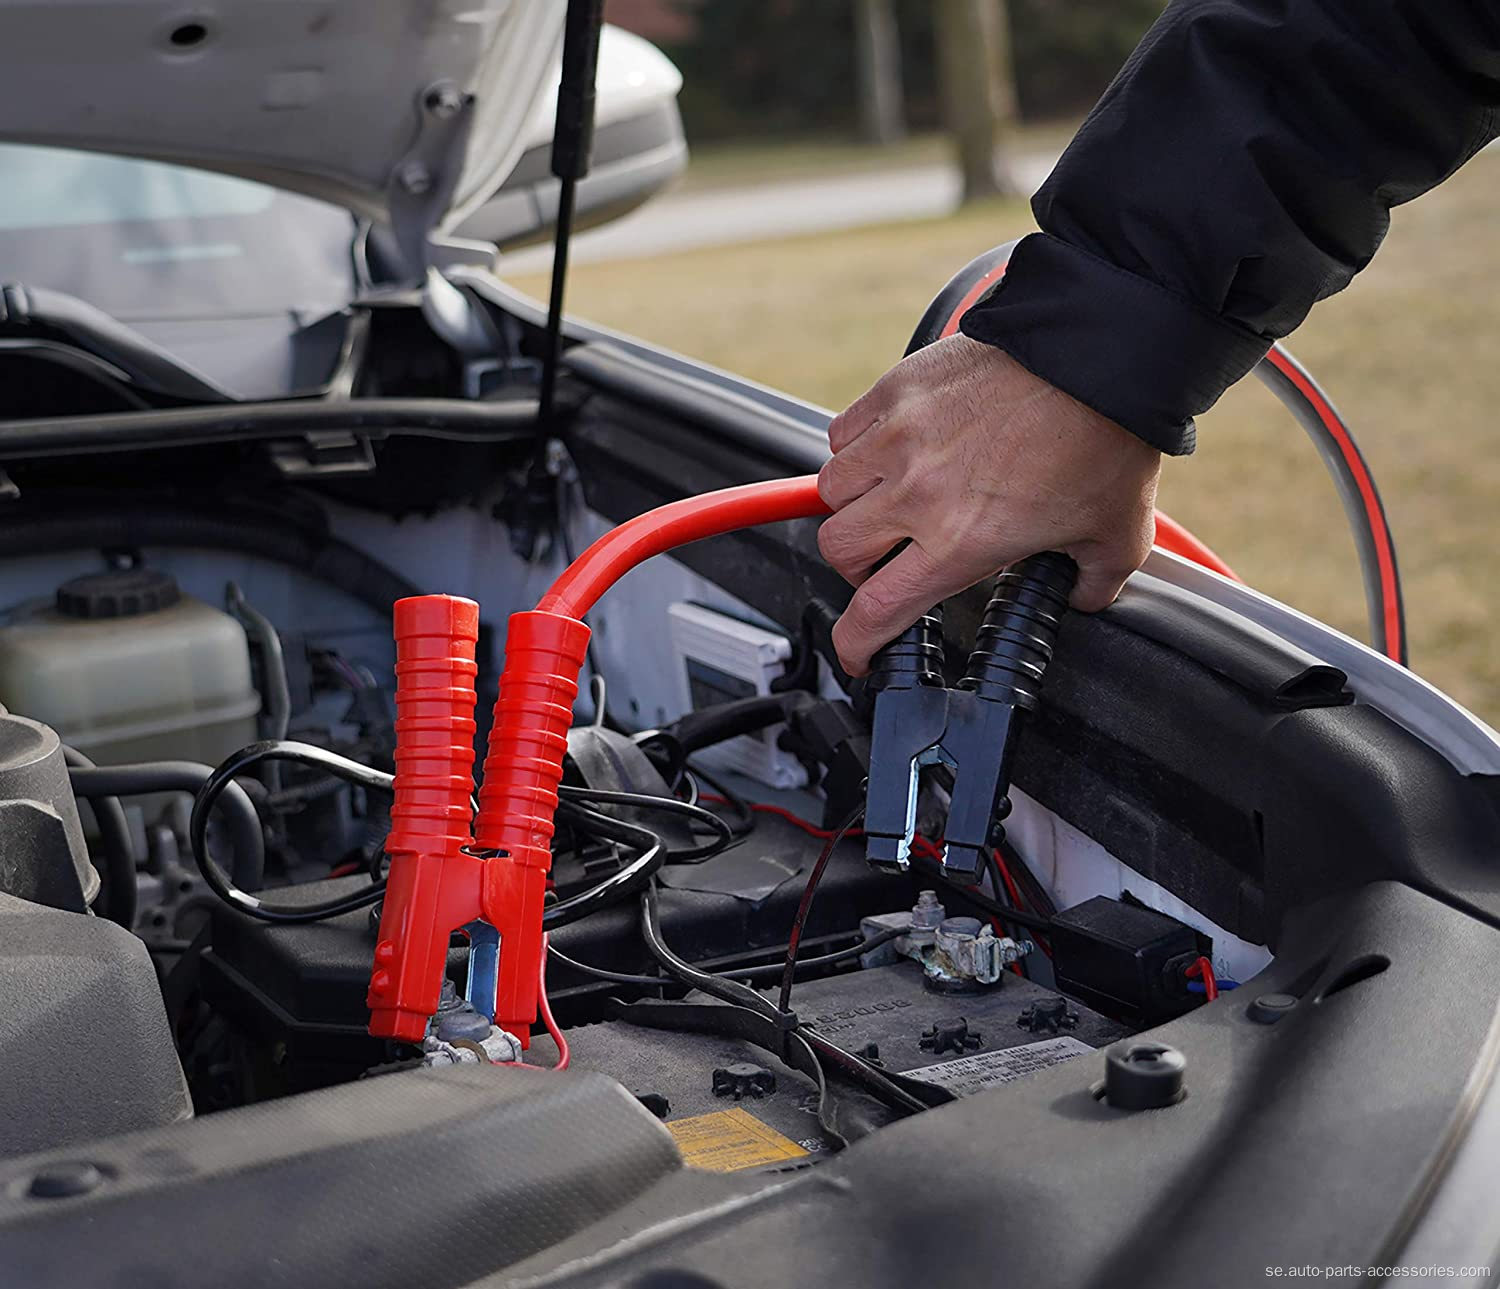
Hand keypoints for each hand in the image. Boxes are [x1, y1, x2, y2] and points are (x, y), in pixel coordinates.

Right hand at [817, 335, 1161, 674]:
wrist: (1099, 351)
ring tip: (888, 500)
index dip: (856, 643)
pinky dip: (855, 449)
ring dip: (853, 506)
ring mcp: (897, 437)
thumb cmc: (1106, 435)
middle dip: (858, 566)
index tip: (856, 652)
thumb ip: (1092, 582)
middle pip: (838, 549)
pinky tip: (889, 451)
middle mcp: (916, 494)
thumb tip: (1082, 594)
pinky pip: (842, 432)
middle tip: (887, 562)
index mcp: (960, 541)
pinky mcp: (896, 390)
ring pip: (832, 490)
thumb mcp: (1116, 536)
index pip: (876, 611)